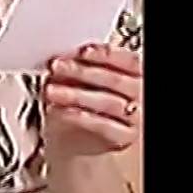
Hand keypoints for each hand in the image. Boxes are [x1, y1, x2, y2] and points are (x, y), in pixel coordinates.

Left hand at [43, 44, 142, 158]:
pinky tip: (58, 110)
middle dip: (83, 72)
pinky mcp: (125, 138)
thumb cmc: (89, 107)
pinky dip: (78, 116)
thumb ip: (84, 70)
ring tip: (51, 90)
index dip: (107, 54)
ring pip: (109, 103)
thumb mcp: (89, 83)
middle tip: (58, 66)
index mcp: (138, 77)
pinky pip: (102, 126)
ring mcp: (136, 118)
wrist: (84, 141)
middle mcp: (141, 96)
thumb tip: (64, 60)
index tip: (82, 51)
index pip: (130, 61)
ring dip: (76, 94)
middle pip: (116, 81)